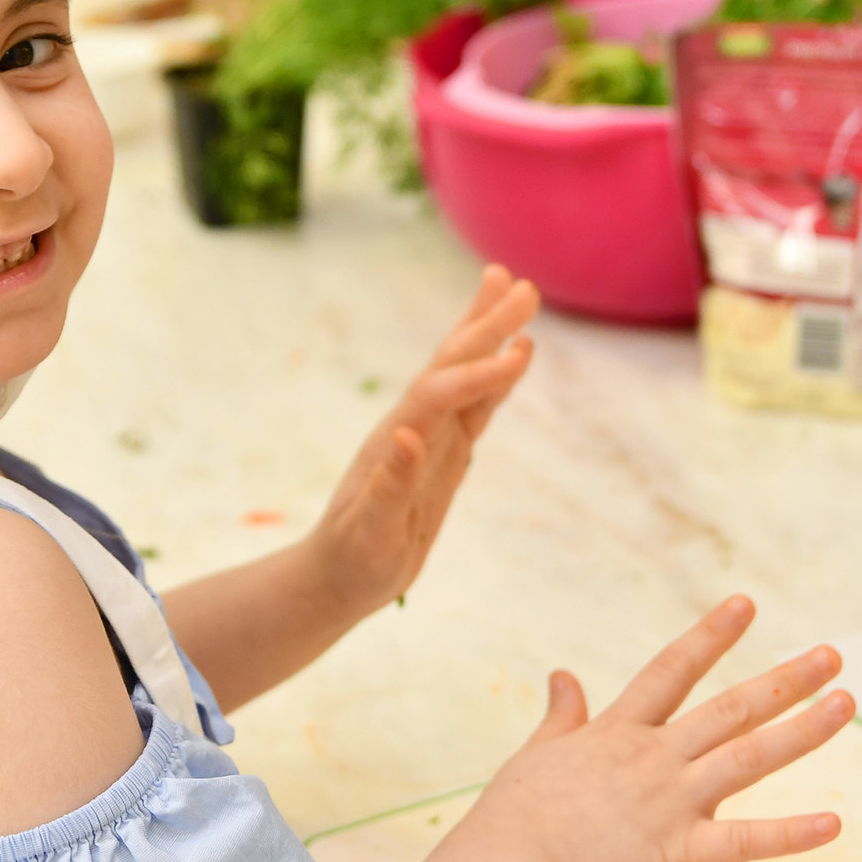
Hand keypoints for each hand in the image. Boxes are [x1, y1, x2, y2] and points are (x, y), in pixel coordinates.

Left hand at [305, 265, 537, 617]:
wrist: (338, 575)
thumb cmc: (352, 559)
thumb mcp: (368, 532)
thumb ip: (388, 485)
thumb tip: (406, 436)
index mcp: (396, 442)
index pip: (440, 396)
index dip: (478, 375)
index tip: (521, 352)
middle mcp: (414, 427)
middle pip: (452, 365)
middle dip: (486, 326)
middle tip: (524, 286)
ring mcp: (430, 437)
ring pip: (464, 375)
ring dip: (488, 334)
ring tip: (515, 290)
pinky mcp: (444, 454)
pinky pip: (474, 406)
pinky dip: (494, 379)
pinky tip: (512, 356)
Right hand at [462, 596, 852, 861]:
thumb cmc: (513, 817)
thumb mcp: (537, 753)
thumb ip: (562, 716)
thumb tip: (562, 675)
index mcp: (618, 732)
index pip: (673, 670)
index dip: (711, 635)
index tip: (746, 604)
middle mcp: (653, 758)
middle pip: (730, 708)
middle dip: (785, 679)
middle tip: (832, 654)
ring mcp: (670, 802)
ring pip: (749, 758)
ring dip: (802, 730)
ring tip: (846, 703)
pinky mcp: (678, 853)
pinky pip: (744, 842)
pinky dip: (790, 835)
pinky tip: (834, 824)